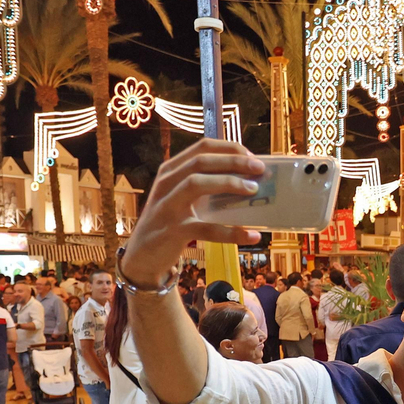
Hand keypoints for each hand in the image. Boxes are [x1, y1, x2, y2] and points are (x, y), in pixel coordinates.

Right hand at [119, 138, 264, 285]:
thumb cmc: (172, 221)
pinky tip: (252, 236)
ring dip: (229, 183)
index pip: (202, 148)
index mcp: (171, 170)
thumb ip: (207, 186)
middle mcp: (167, 183)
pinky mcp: (173, 231)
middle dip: (233, 161)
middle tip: (260, 168)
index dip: (230, 149)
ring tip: (253, 190)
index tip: (254, 158)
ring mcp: (167, 206)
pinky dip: (231, 232)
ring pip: (196, 183)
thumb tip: (250, 181)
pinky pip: (206, 228)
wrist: (143, 256)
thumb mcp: (183, 198)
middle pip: (201, 161)